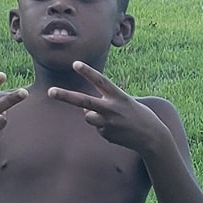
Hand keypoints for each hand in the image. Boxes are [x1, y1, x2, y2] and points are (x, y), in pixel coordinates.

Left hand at [47, 61, 172, 154]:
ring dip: (92, 115)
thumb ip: (105, 101)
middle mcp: (112, 109)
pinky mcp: (106, 135)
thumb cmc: (140, 115)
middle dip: (66, 96)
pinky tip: (118, 130)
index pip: (100, 81)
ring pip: (87, 116)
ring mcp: (108, 123)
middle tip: (50, 91)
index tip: (75, 63)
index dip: (87, 72)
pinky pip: (98, 128)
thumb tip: (85, 111)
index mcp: (119, 96)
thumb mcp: (127, 102)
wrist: (152, 138)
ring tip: (112, 118)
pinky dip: (104, 128)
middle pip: (84, 101)